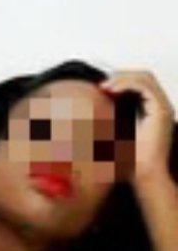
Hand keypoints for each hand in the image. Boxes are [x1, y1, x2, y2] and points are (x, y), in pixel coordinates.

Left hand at [98, 69, 175, 186]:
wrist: (145, 175)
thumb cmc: (132, 161)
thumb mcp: (115, 136)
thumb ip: (109, 122)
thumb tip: (87, 114)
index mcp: (153, 111)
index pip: (140, 83)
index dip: (121, 80)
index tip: (102, 87)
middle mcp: (161, 107)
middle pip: (144, 76)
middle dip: (121, 75)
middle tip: (102, 84)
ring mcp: (163, 107)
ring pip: (144, 77)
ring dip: (122, 78)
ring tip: (105, 86)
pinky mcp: (161, 110)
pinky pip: (145, 86)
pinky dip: (127, 84)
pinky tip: (112, 90)